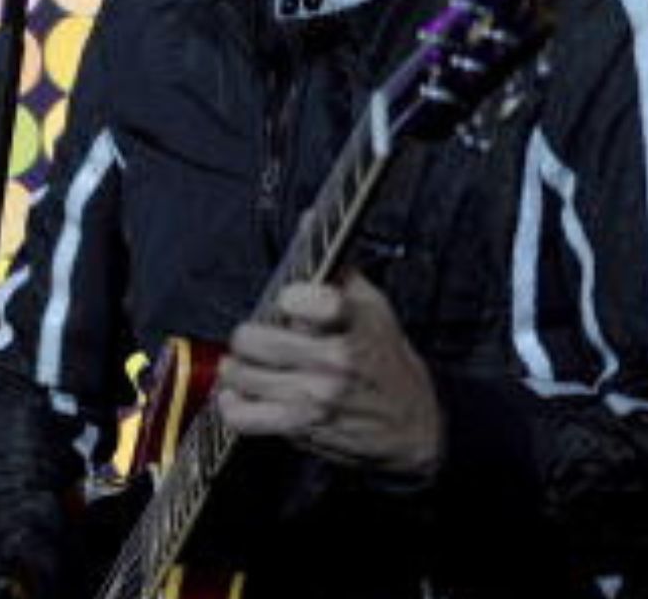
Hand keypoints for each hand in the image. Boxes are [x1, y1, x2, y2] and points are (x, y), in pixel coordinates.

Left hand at [212, 271, 440, 478]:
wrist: (413, 426)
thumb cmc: (387, 362)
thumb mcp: (374, 308)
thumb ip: (338, 268)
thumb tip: (308, 219)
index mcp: (357, 323)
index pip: (311, 301)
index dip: (290, 298)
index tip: (288, 302)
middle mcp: (336, 360)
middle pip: (254, 339)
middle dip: (249, 335)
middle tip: (257, 338)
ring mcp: (317, 396)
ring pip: (242, 374)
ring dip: (238, 368)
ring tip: (248, 365)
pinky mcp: (303, 427)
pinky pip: (244, 415)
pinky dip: (233, 404)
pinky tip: (241, 394)